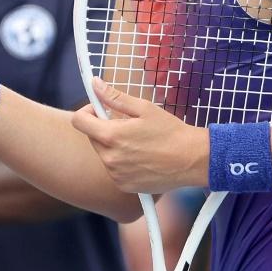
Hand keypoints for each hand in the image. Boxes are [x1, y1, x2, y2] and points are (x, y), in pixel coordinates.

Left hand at [71, 78, 208, 192]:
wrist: (193, 160)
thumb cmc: (170, 131)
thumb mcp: (143, 108)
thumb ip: (114, 97)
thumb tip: (95, 84)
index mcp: (112, 136)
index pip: (79, 121)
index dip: (87, 111)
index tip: (101, 110)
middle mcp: (110, 158)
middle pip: (91, 137)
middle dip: (104, 128)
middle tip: (127, 125)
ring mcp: (116, 174)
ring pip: (103, 153)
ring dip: (113, 145)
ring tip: (138, 143)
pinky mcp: (124, 186)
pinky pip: (113, 169)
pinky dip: (121, 161)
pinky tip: (141, 157)